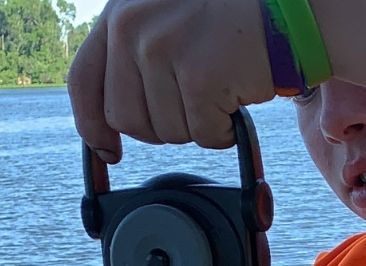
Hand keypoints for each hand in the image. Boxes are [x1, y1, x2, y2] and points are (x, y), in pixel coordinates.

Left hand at [68, 0, 275, 160]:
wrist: (281, 8)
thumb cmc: (228, 18)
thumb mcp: (163, 19)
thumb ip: (134, 54)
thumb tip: (116, 118)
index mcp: (119, 15)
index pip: (84, 81)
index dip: (93, 126)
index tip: (109, 151)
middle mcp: (133, 28)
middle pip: (126, 120)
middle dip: (161, 127)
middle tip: (192, 108)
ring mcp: (164, 52)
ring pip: (168, 132)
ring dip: (198, 127)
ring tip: (219, 94)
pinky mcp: (199, 78)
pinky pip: (204, 137)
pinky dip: (225, 131)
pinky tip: (235, 102)